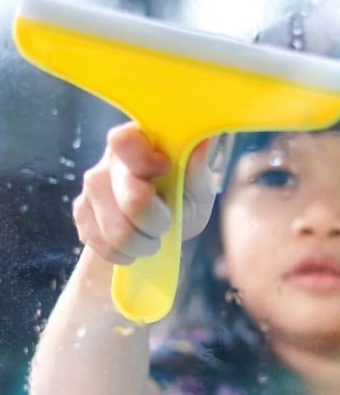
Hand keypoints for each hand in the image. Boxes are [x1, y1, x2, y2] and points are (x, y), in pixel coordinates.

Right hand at [73, 122, 215, 264]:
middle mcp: (110, 160)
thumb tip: (202, 141)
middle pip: (133, 200)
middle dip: (157, 223)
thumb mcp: (198, 188)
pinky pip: (101, 244)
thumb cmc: (182, 200)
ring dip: (142, 243)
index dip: (145, 162)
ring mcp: (92, 186)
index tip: (164, 172)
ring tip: (152, 236)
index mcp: (141, 142)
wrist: (159, 231)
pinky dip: (124, 253)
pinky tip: (133, 243)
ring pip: (117, 232)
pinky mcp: (81, 211)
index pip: (125, 142)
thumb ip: (197, 169)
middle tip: (166, 223)